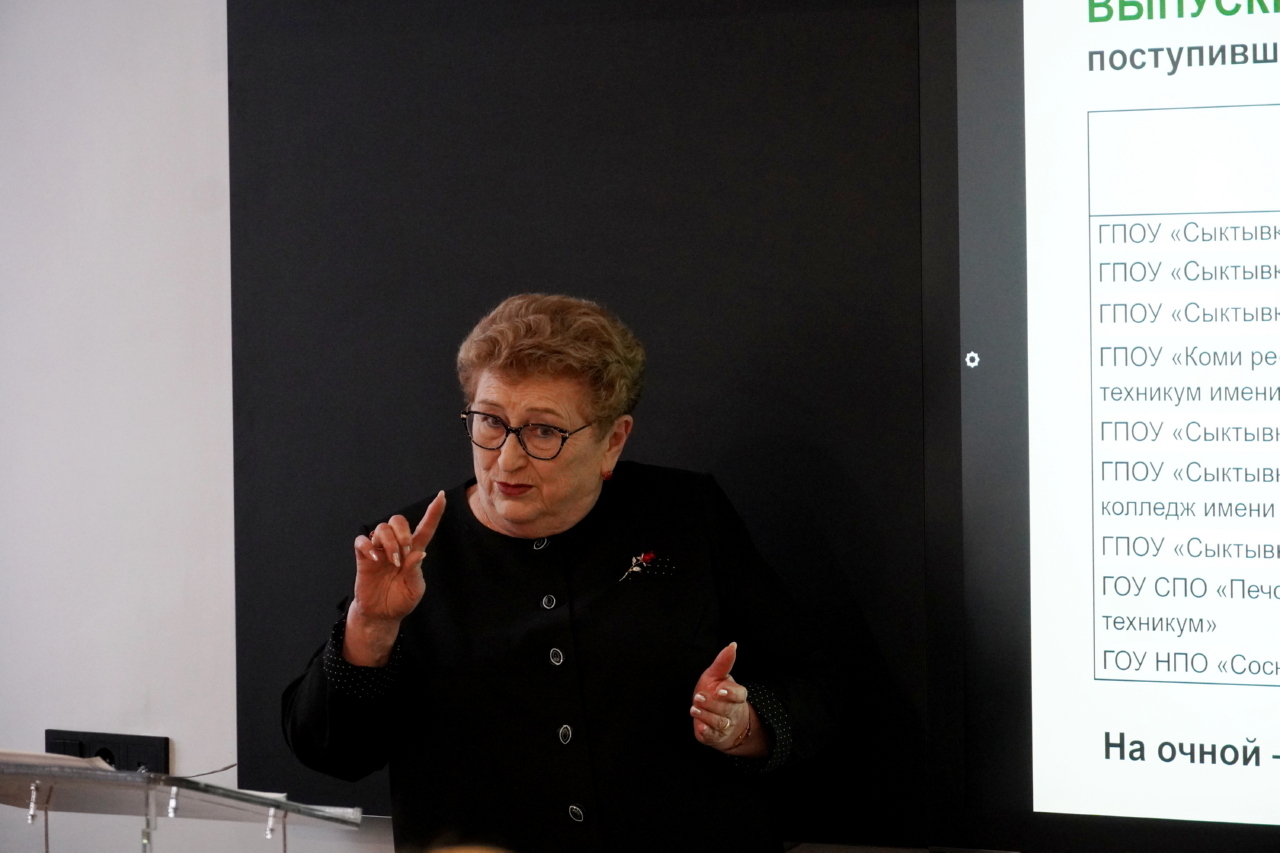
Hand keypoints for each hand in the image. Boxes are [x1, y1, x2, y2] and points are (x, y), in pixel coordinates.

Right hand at [343, 491, 445, 665]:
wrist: (381, 615)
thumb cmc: (401, 600)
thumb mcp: (414, 589)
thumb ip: (415, 571)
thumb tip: (419, 554)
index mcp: (414, 552)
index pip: (425, 528)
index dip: (434, 512)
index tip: (442, 496)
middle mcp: (396, 546)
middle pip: (398, 520)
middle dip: (403, 532)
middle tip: (405, 551)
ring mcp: (379, 551)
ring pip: (381, 528)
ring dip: (389, 541)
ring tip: (392, 561)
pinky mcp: (363, 558)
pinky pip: (361, 541)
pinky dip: (368, 546)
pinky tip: (376, 560)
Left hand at [689, 642, 767, 757]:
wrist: (717, 717)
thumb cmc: (716, 692)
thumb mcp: (717, 676)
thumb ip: (723, 662)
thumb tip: (732, 645)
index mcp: (737, 695)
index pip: (738, 695)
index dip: (730, 693)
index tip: (720, 690)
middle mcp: (733, 712)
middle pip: (726, 709)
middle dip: (712, 704)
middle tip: (699, 697)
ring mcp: (726, 726)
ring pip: (720, 723)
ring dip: (707, 716)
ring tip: (694, 709)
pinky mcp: (715, 736)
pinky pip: (712, 736)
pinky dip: (707, 732)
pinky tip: (700, 727)